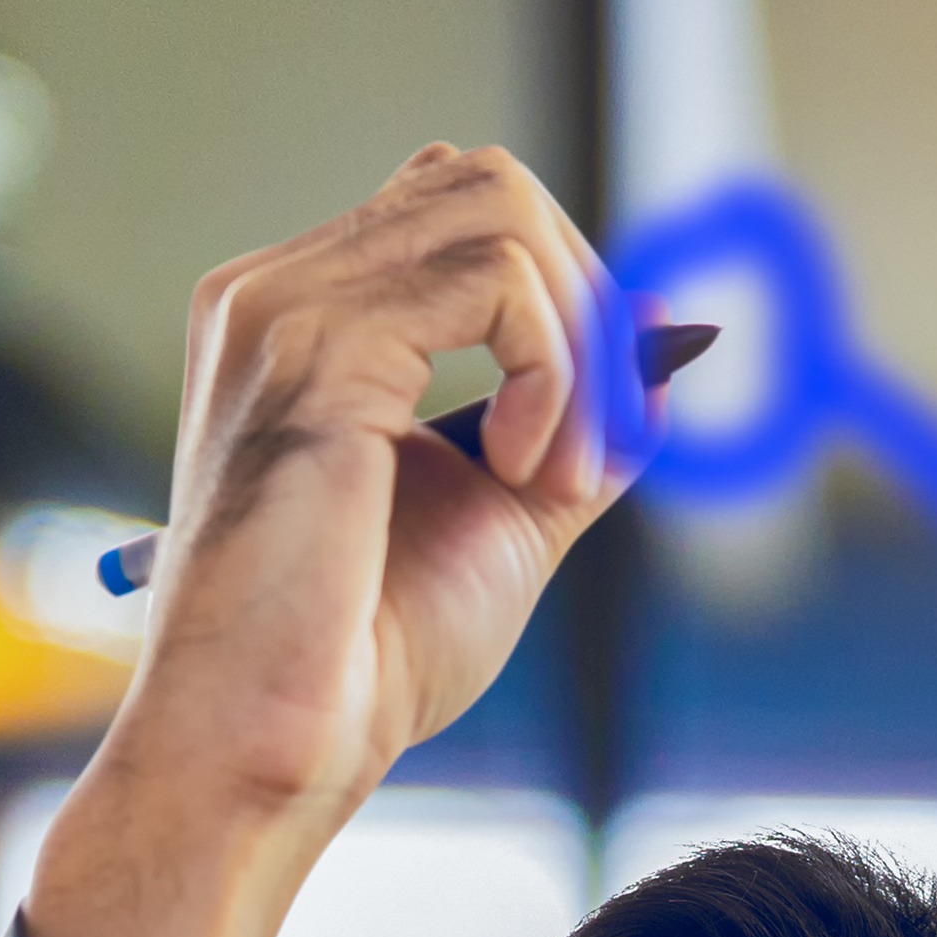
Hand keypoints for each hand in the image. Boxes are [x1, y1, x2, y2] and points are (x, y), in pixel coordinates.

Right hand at [26, 145, 644, 936]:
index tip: (594, 424)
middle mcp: (272, 291)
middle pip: (490, 186)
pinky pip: (495, 277)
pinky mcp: (312, 350)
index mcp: (301, 321)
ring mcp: (280, 309)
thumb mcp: (507, 511)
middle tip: (593, 446)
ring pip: (503, 215)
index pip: (460, 209)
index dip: (564, 293)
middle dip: (586, 304)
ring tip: (561, 474)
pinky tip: (530, 470)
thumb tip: (664, 329)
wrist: (273, 750)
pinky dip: (557, 369)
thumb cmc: (364, 655)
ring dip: (581, 347)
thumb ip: (577, 415)